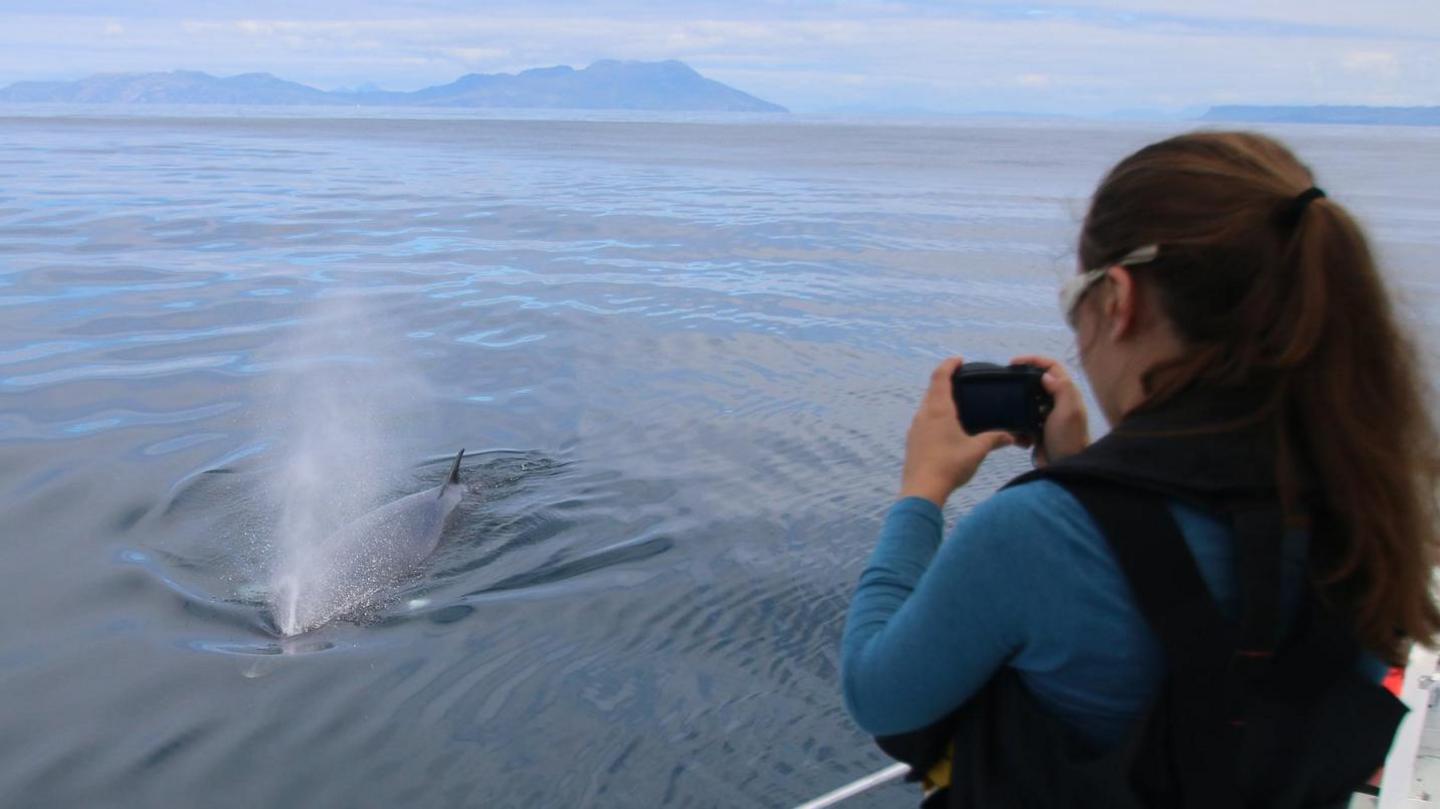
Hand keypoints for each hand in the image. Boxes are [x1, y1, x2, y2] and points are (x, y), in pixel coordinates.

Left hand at [899, 357, 1014, 506]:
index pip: (940, 377)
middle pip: (932, 390)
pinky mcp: (912, 442)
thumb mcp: (977, 451)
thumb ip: (994, 439)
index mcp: (938, 410)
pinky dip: (934, 416)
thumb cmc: (949, 466)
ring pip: (926, 406)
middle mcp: (923, 415)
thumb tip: (1010, 436)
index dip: (949, 365)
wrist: (922, 490)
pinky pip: (923, 421)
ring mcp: (915, 428)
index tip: (959, 360)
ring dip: (938, 400)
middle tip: (960, 380)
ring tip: (955, 404)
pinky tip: (944, 428)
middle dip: (945, 382)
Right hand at [1010, 355, 1088, 466]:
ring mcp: (1047, 416)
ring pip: (1027, 401)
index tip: (1013, 363)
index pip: (1051, 367)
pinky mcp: (1038, 430)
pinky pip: (1023, 421)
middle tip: (1005, 383)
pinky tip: (1015, 433)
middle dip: (1022, 381)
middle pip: (1037, 382)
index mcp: (1067, 393)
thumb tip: (1044, 375)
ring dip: (1017, 406)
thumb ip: (1061, 389)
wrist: (1065, 467)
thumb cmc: (1068, 438)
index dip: (1034, 360)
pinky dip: (1017, 426)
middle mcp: (1058, 402)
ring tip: (1005, 408)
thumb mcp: (1068, 411)